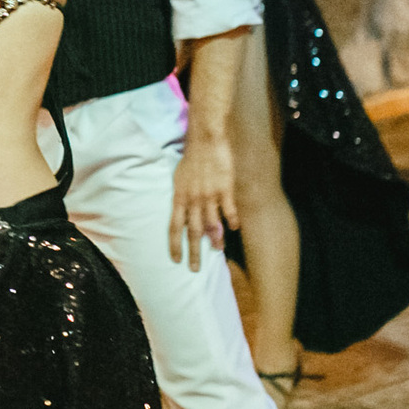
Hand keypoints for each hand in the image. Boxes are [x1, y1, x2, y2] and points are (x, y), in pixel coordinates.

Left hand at [170, 130, 239, 270]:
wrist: (205, 140)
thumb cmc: (191, 159)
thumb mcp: (179, 179)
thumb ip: (182, 198)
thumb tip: (183, 214)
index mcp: (179, 197)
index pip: (174, 226)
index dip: (174, 245)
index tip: (176, 259)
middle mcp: (193, 199)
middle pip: (193, 231)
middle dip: (193, 252)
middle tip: (194, 269)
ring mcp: (209, 195)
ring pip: (212, 224)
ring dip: (215, 240)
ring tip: (217, 251)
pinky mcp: (225, 188)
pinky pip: (229, 209)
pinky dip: (231, 220)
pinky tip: (234, 228)